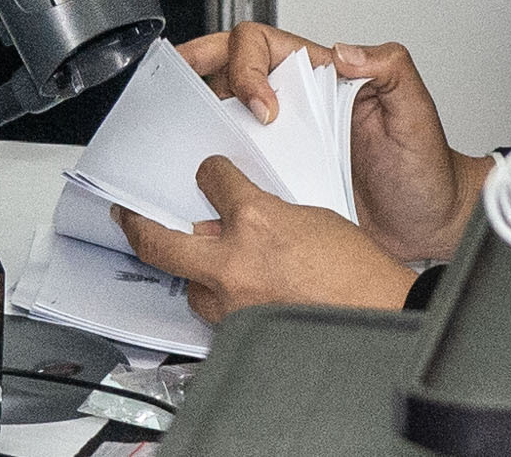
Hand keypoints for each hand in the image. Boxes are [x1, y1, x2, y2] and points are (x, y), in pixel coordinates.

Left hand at [114, 157, 413, 319]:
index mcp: (257, 220)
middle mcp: (236, 263)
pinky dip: (223, 303)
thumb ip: (264, 215)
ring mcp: (233, 304)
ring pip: (190, 286)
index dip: (209, 174)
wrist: (383, 314)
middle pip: (160, 242)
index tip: (207, 174)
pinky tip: (240, 297)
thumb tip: (237, 219)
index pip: (211, 180)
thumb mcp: (310, 217)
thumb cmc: (360, 271)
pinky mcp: (240, 335)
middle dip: (138, 226)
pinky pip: (215, 315)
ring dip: (197, 274)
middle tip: (127, 217)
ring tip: (208, 267)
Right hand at [186, 26, 485, 262]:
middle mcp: (296, 106)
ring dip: (198, 116)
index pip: (264, 46)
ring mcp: (284, 144)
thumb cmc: (426, 167)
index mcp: (322, 78)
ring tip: (173, 129)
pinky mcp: (280, 182)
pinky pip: (237, 168)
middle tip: (174, 74)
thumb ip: (390, 68)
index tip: (263, 108)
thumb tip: (346, 52)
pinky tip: (200, 183)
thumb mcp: (417, 110)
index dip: (249, 69)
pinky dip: (214, 171)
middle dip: (197, 63)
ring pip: (225, 116)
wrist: (430, 226)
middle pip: (231, 68)